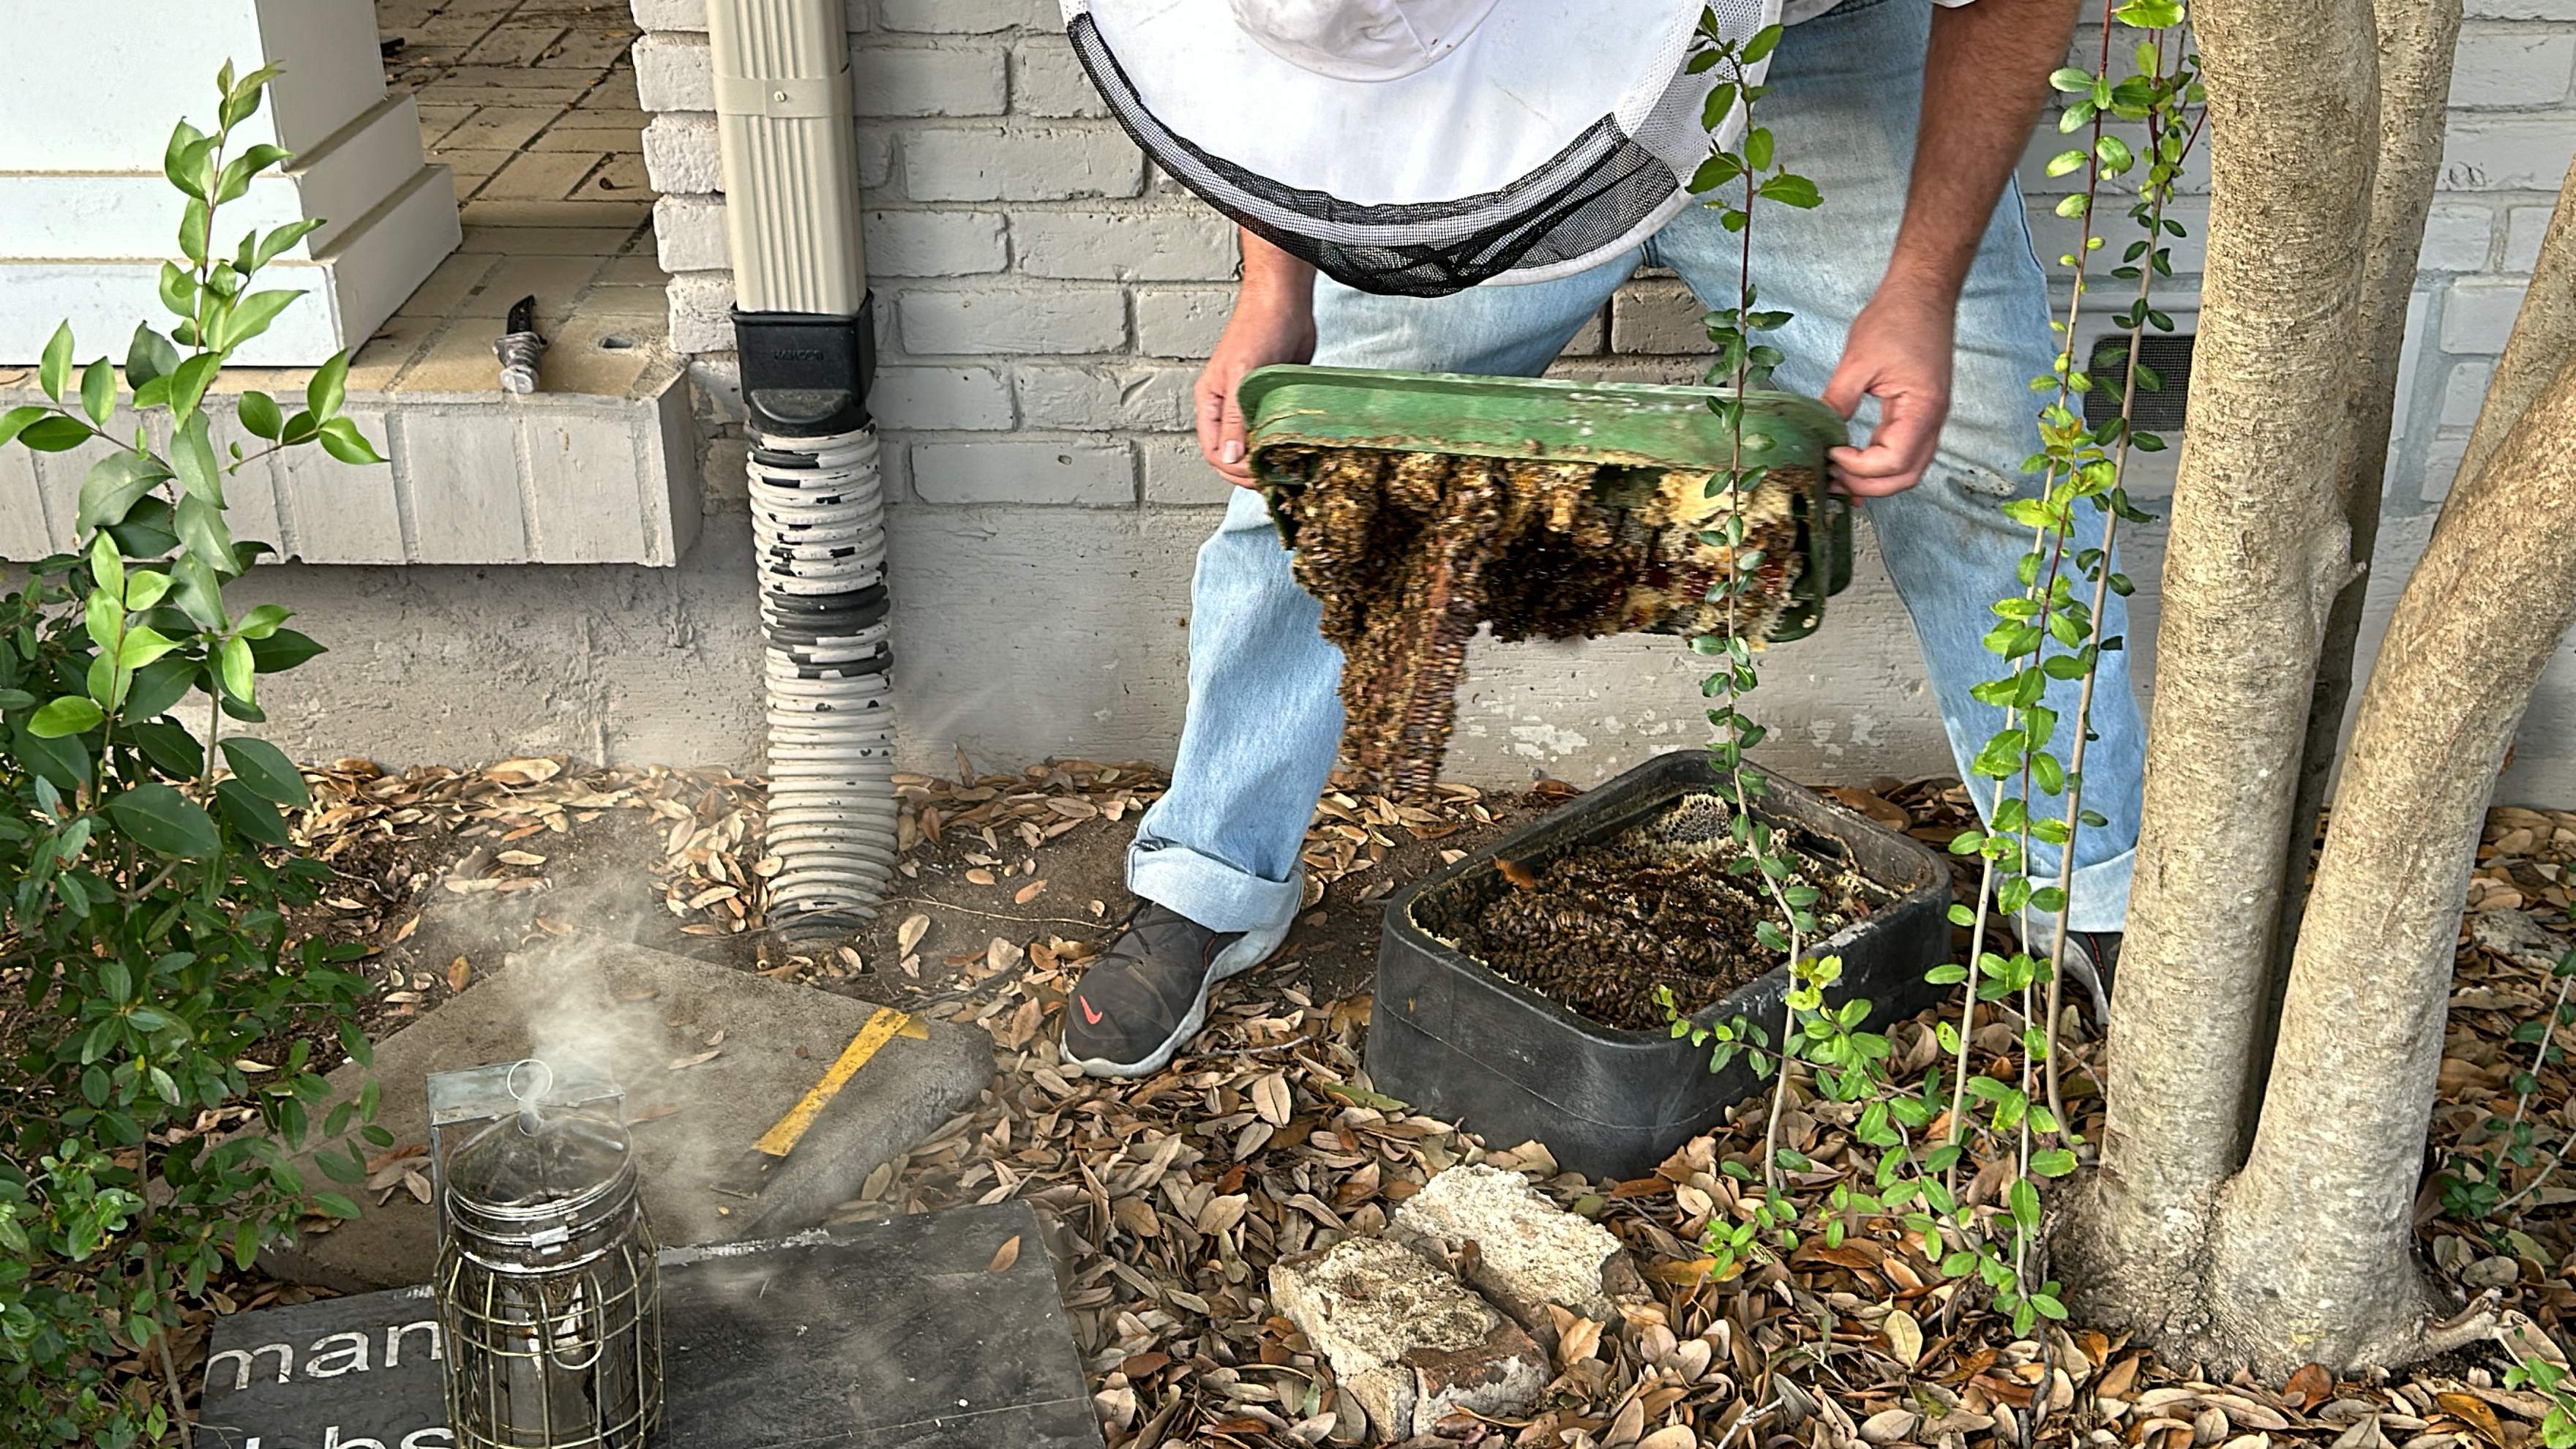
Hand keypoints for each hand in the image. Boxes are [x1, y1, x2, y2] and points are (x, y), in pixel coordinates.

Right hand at [1196, 287, 1316, 487]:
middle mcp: (1229, 408)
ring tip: (1289, 470)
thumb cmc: (1257, 328)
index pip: (1213, 451)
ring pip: (1256, 445)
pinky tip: (1299, 452)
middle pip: (1233, 454)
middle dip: (1250, 471)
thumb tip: (1230, 457)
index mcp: (1211, 403)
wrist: (1284, 302)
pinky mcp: (1275, 401)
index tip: (1257, 476)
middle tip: (1275, 480)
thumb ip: (1234, 418)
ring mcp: (1253, 406)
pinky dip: (1285, 444)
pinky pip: (1276, 431)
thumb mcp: (1241, 376)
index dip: (1232, 469)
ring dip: (1269, 460)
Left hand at [1820, 286, 1955, 496]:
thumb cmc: (1897, 318)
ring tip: (1838, 475)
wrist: (1922, 293)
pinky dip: (1881, 464)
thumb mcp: (1857, 361)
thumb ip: (1838, 401)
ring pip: (1908, 468)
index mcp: (1922, 408)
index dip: (1859, 467)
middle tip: (1830, 478)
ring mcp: (1930, 418)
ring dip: (1874, 479)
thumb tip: (1817, 432)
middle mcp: (1933, 419)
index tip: (1830, 453)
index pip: (1893, 461)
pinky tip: (1853, 461)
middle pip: (1906, 476)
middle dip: (1867, 486)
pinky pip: (1905, 450)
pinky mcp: (1921, 412)